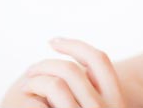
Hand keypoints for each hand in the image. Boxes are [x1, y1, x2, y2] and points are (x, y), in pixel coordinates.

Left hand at [0, 37, 126, 107]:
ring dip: (36, 79)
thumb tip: (73, 65)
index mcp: (117, 102)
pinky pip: (46, 99)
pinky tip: (25, 97)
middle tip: (32, 70)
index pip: (99, 59)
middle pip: (72, 69)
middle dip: (46, 64)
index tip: (53, 42)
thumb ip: (91, 94)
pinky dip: (32, 94)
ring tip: (27, 85)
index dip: (75, 45)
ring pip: (56, 84)